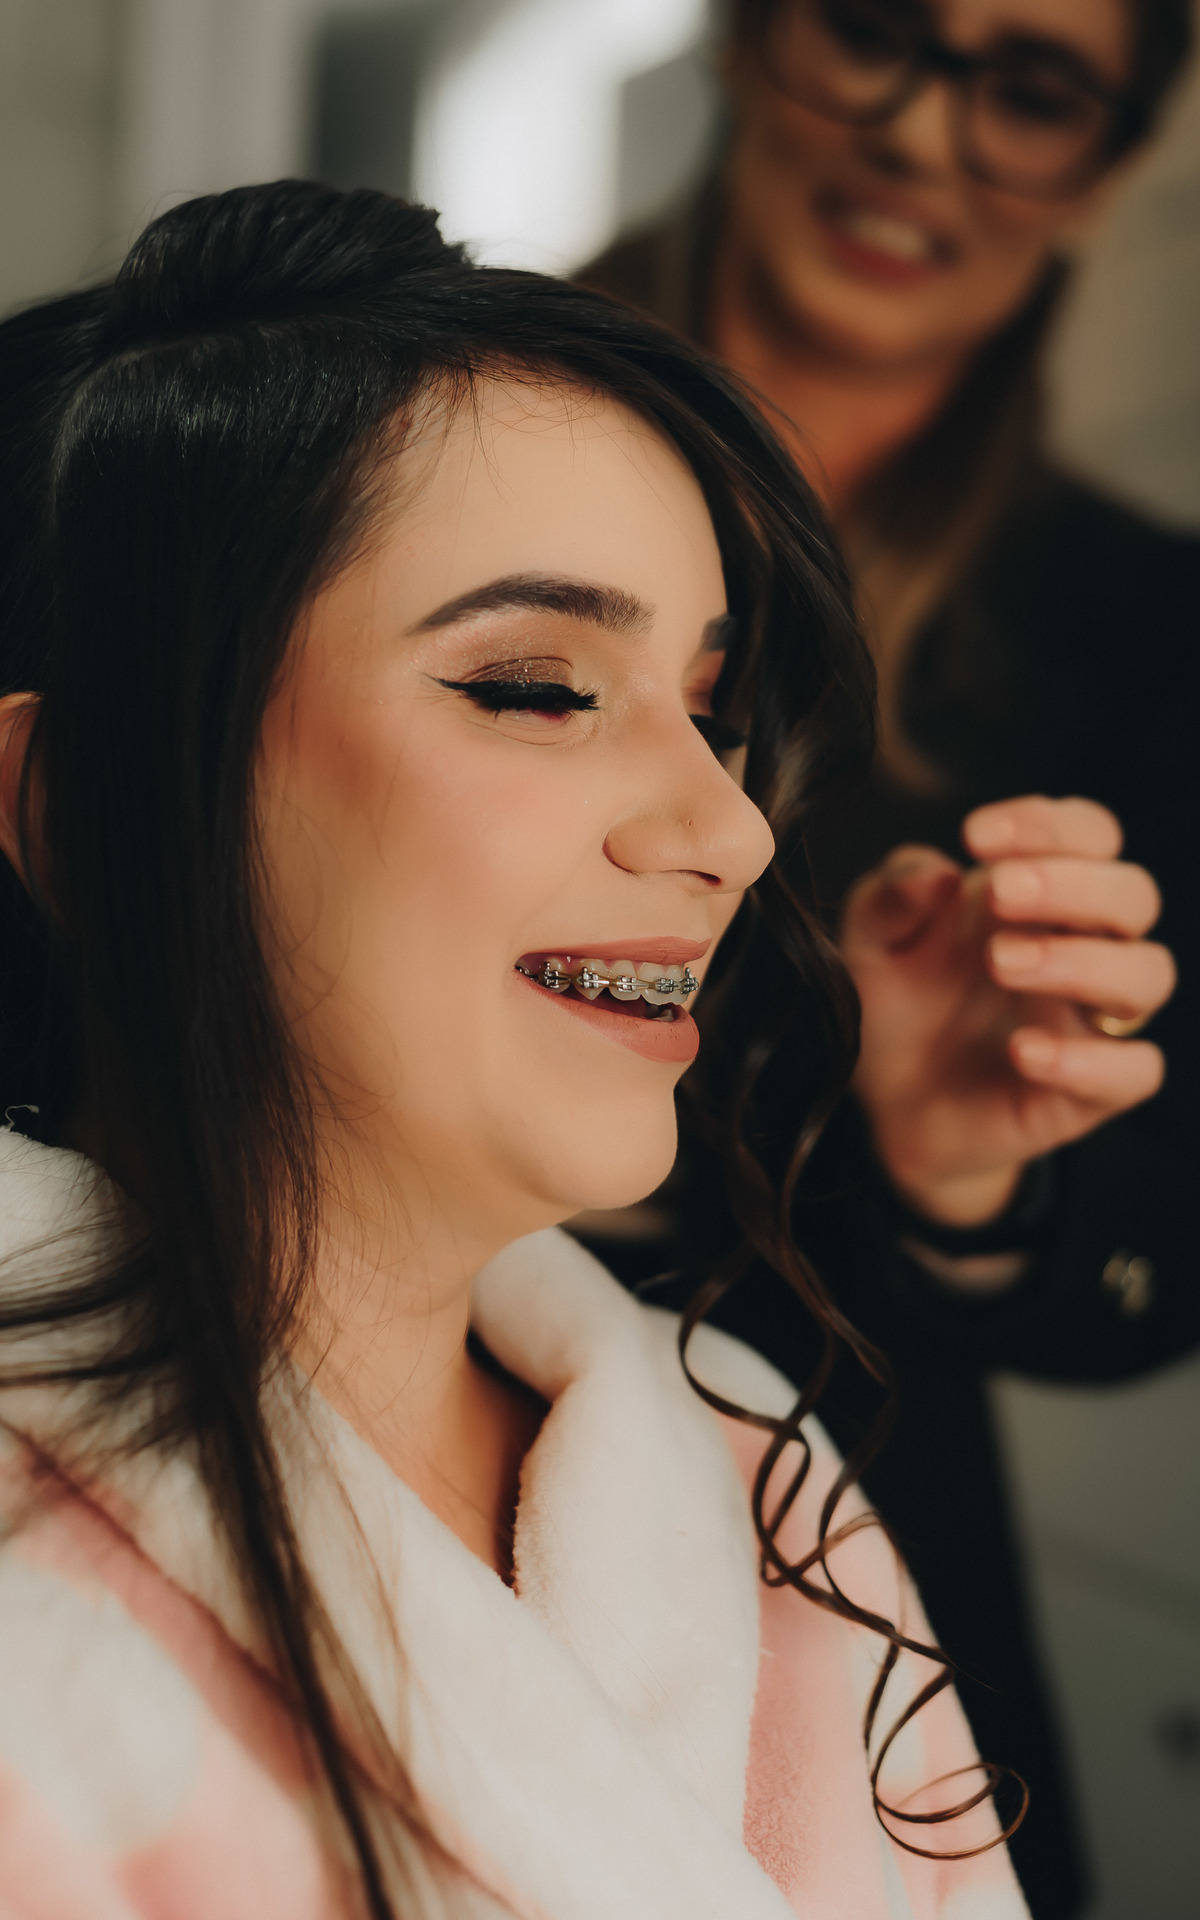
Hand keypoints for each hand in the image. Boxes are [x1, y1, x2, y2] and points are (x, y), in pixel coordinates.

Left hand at [842, 796, 1175, 1226]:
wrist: (886, 1102)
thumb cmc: (895, 1001)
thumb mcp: (870, 939)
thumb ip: (891, 895)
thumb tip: (933, 873)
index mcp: (1042, 893)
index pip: (1089, 833)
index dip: (1047, 824)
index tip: (975, 835)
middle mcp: (1083, 946)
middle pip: (1133, 895)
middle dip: (1074, 884)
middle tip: (1000, 892)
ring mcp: (1092, 1019)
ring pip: (1147, 975)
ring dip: (1082, 960)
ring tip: (1000, 962)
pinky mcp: (1089, 1090)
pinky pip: (1134, 1072)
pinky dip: (1088, 1060)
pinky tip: (1024, 1050)